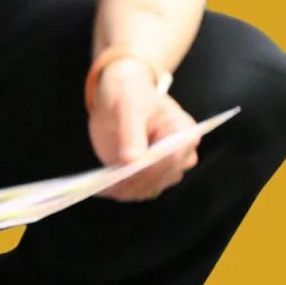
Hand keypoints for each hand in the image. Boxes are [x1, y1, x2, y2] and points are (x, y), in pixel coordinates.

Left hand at [88, 57, 199, 202]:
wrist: (121, 94)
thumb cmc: (130, 92)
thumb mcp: (129, 107)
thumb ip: (131, 133)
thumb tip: (132, 161)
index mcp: (184, 133)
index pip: (171, 158)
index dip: (149, 168)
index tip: (125, 170)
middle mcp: (180, 155)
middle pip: (160, 178)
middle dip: (134, 182)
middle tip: (107, 182)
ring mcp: (163, 168)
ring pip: (148, 189)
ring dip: (125, 190)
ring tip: (101, 184)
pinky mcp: (147, 176)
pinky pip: (136, 191)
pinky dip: (119, 191)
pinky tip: (101, 186)